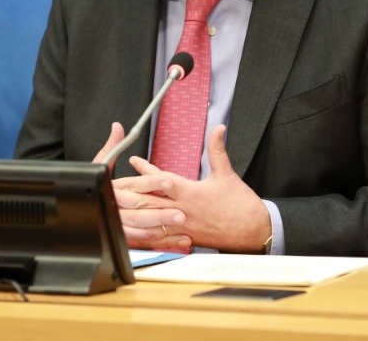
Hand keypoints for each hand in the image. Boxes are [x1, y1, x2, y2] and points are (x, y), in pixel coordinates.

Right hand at [94, 123, 189, 249]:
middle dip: (161, 213)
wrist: (77, 212)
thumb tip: (117, 127)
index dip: (152, 182)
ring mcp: (119, 225)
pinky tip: (179, 242)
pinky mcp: (124, 238)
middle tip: (181, 213)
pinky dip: (163, 244)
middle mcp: (115, 208)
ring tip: (182, 229)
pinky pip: (144, 243)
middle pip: (139, 211)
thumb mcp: (100, 165)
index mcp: (112, 188)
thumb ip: (112, 146)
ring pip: (141, 230)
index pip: (134, 185)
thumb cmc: (96, 187)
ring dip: (162, 231)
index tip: (169, 181)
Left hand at [125, 125, 271, 252]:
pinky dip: (147, 232)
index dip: (146, 169)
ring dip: (134, 213)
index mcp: (191, 193)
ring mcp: (182, 227)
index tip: (134, 161)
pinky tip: (137, 229)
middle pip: (150, 201)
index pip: (162, 179)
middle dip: (131, 193)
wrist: (253, 232)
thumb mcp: (228, 173)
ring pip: (152, 219)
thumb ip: (218, 150)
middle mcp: (183, 210)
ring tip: (119, 206)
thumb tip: (218, 128)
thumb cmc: (241, 205)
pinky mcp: (186, 238)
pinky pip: (161, 236)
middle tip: (115, 186)